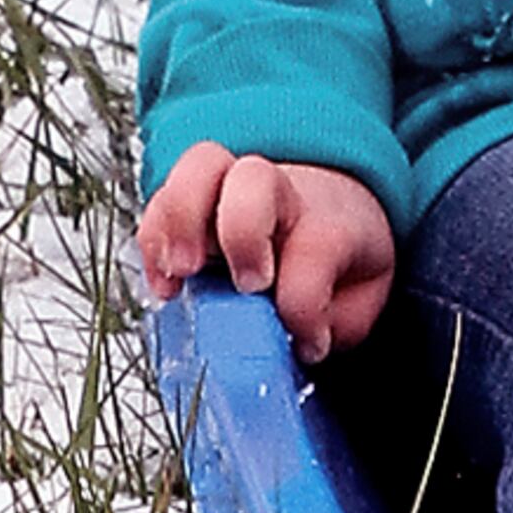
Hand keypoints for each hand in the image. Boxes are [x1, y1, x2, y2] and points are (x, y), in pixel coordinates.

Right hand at [137, 147, 396, 359]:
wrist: (331, 207)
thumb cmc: (340, 257)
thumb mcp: (359, 300)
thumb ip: (334, 322)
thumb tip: (298, 343)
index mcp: (330, 220)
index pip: (318, 248)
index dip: (306, 306)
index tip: (307, 343)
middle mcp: (280, 194)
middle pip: (254, 178)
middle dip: (240, 231)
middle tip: (242, 284)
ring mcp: (232, 189)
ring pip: (198, 169)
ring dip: (179, 223)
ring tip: (178, 278)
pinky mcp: (193, 202)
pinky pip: (161, 203)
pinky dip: (153, 242)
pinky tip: (165, 285)